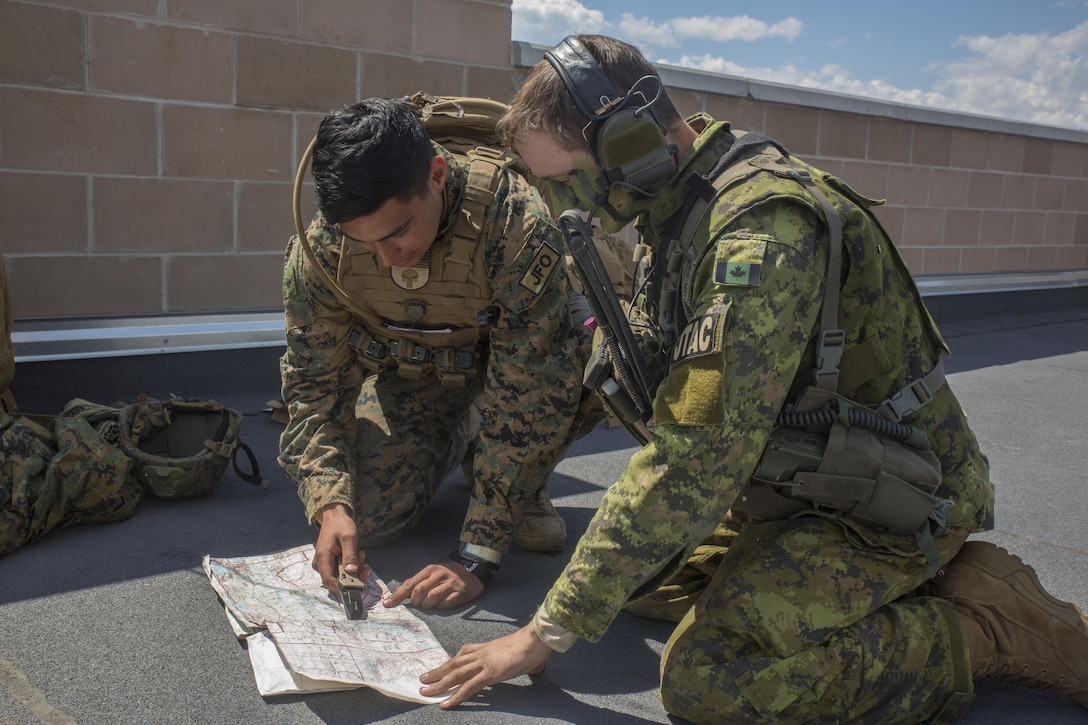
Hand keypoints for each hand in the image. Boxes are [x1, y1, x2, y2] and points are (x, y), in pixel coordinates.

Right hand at [312, 503, 367, 591]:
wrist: (334, 516)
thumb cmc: (340, 524)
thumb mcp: (349, 537)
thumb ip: (350, 554)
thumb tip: (351, 571)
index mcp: (322, 558)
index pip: (329, 581)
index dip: (343, 588)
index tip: (358, 587)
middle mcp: (321, 564)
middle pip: (337, 581)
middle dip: (353, 576)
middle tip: (364, 564)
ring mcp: (325, 564)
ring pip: (341, 576)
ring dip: (354, 570)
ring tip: (361, 555)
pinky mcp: (330, 563)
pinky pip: (342, 571)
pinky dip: (352, 566)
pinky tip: (358, 555)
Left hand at [383, 561, 485, 609]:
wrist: (473, 572)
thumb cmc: (448, 574)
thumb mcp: (432, 572)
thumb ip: (417, 581)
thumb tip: (399, 591)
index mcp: (430, 570)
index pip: (410, 584)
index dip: (397, 596)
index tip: (387, 604)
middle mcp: (440, 575)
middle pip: (419, 592)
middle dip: (415, 602)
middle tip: (419, 603)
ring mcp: (450, 584)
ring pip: (431, 599)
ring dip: (427, 605)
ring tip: (431, 603)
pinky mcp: (460, 593)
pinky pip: (445, 605)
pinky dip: (440, 607)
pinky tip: (443, 603)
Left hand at [419, 624, 552, 707]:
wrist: (536, 639)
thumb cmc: (534, 645)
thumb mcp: (522, 653)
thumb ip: (522, 661)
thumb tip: (535, 666)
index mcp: (488, 647)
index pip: (464, 654)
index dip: (451, 661)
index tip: (441, 666)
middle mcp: (482, 653)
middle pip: (454, 664)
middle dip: (437, 672)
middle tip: (423, 678)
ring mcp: (484, 663)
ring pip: (455, 675)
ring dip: (439, 684)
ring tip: (426, 691)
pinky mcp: (490, 673)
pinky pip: (469, 687)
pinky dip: (456, 696)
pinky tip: (446, 704)